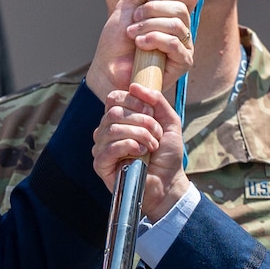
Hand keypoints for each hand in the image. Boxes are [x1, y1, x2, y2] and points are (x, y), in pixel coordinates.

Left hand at [86, 0, 199, 102]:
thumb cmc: (117, 40)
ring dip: (148, 26)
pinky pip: (174, 43)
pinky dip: (153, 39)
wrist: (107, 67)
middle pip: (181, 8)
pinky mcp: (182, 63)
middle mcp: (182, 29)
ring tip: (132, 34)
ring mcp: (184, 47)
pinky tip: (140, 45)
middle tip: (134, 20)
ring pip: (177, 25)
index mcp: (173, 14)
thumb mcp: (126, 4)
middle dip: (151, 10)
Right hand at [95, 84, 192, 221]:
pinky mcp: (100, 164)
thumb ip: (157, 100)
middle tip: (156, 134)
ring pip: (112, 129)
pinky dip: (129, 147)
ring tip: (152, 146)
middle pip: (114, 112)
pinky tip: (140, 154)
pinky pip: (108, 148)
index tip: (152, 113)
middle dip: (142, 121)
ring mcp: (101, 147)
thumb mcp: (169, 122)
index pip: (114, 98)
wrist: (168, 183)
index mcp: (120, 119)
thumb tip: (135, 85)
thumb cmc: (167, 155)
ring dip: (139, 135)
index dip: (133, 101)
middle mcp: (107, 131)